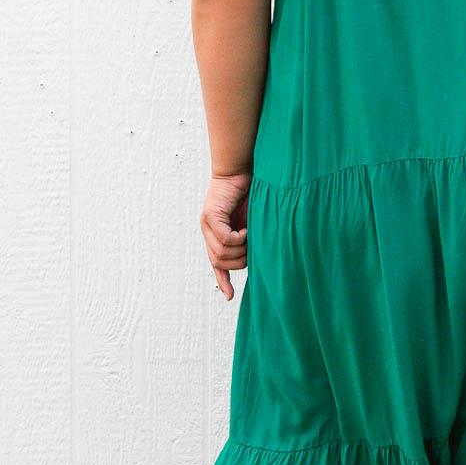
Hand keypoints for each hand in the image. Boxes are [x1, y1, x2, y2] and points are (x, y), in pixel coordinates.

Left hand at [201, 170, 250, 298]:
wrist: (241, 167)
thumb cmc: (251, 190)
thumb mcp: (253, 220)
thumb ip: (252, 238)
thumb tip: (259, 256)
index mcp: (216, 234)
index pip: (217, 263)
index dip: (223, 280)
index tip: (230, 297)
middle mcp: (208, 231)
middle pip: (220, 262)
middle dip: (240, 261)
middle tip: (253, 246)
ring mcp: (206, 224)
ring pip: (221, 253)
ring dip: (240, 250)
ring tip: (251, 235)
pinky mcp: (210, 216)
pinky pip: (225, 239)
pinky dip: (239, 239)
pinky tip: (247, 229)